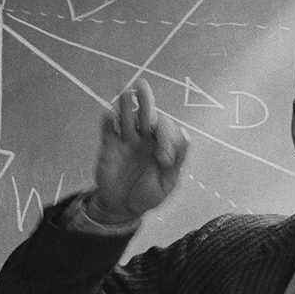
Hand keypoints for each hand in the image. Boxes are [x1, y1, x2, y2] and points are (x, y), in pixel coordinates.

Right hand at [88, 79, 189, 223]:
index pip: (166, 129)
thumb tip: (187, 135)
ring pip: (126, 117)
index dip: (166, 136)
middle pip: (146, 114)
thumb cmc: (148, 194)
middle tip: (142, 86)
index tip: (163, 157)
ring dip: (125, 104)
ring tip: (124, 90)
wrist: (122, 207)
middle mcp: (145, 138)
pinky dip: (107, 122)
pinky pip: (108, 130)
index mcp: (162, 145)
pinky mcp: (109, 146)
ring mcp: (126, 140)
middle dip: (146, 101)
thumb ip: (177, 159)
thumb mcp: (168, 181)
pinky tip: (108, 115)